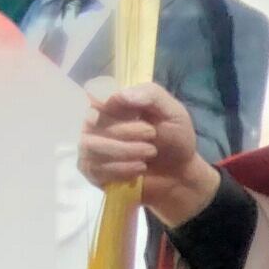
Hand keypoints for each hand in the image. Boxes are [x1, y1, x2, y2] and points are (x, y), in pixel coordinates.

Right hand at [77, 80, 219, 227]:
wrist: (178, 173)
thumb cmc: (174, 139)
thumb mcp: (173, 112)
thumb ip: (151, 95)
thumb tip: (120, 95)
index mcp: (111, 105)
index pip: (95, 98)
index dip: (113, 107)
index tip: (136, 114)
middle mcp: (95, 124)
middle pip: (94, 123)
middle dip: (128, 131)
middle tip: (152, 135)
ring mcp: (90, 148)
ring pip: (92, 146)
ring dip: (126, 151)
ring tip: (150, 153)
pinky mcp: (92, 171)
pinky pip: (95, 168)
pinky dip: (123, 169)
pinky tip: (140, 168)